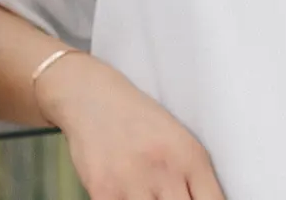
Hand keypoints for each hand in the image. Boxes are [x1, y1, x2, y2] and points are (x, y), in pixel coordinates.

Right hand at [34, 53, 225, 199]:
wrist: (90, 96)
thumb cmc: (139, 120)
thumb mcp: (179, 140)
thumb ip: (195, 179)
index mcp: (191, 157)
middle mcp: (165, 170)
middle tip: (168, 197)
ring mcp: (133, 182)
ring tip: (146, 194)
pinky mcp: (103, 191)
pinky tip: (126, 194)